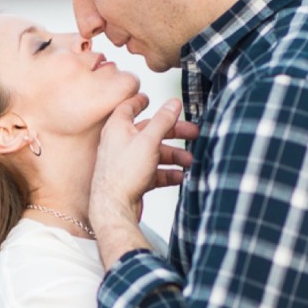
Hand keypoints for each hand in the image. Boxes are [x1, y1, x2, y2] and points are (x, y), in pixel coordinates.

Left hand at [90, 96, 193, 267]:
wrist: (113, 209)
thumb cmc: (123, 174)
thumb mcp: (148, 141)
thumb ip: (163, 120)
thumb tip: (174, 103)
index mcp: (118, 128)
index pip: (128, 107)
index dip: (139, 101)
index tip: (149, 98)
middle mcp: (120, 144)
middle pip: (150, 132)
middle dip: (173, 132)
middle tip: (194, 133)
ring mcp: (126, 163)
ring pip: (154, 153)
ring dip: (174, 156)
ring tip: (190, 161)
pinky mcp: (133, 180)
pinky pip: (154, 172)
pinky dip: (168, 173)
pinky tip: (181, 177)